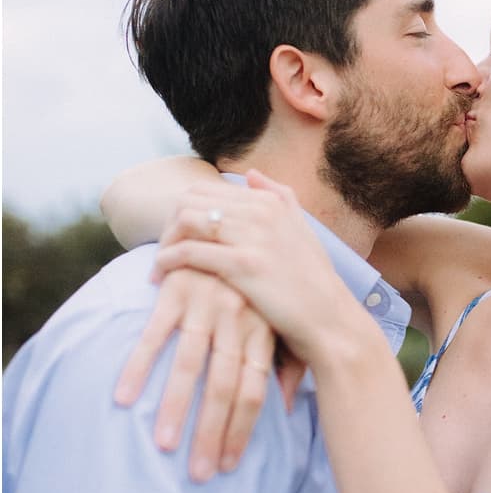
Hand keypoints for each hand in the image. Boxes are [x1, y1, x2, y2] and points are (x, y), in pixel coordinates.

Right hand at [112, 267, 305, 480]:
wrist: (225, 225)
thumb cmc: (253, 287)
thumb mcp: (277, 318)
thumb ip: (287, 362)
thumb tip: (289, 408)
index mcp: (263, 331)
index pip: (255, 391)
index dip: (242, 429)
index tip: (230, 465)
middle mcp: (237, 320)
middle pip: (225, 386)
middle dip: (211, 432)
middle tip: (200, 474)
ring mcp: (205, 304)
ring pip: (189, 366)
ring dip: (175, 409)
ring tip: (164, 447)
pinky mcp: (175, 290)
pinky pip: (154, 334)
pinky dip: (138, 367)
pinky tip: (124, 399)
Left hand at [148, 172, 361, 364]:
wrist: (328, 319)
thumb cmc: (312, 281)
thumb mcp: (302, 230)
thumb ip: (280, 197)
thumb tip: (251, 173)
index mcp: (271, 201)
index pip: (205, 189)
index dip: (182, 211)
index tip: (177, 236)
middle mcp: (262, 211)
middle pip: (189, 200)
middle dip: (168, 224)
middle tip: (165, 250)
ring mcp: (254, 236)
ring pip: (185, 220)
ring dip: (165, 241)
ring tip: (161, 265)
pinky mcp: (244, 264)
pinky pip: (189, 251)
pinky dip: (168, 261)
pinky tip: (162, 275)